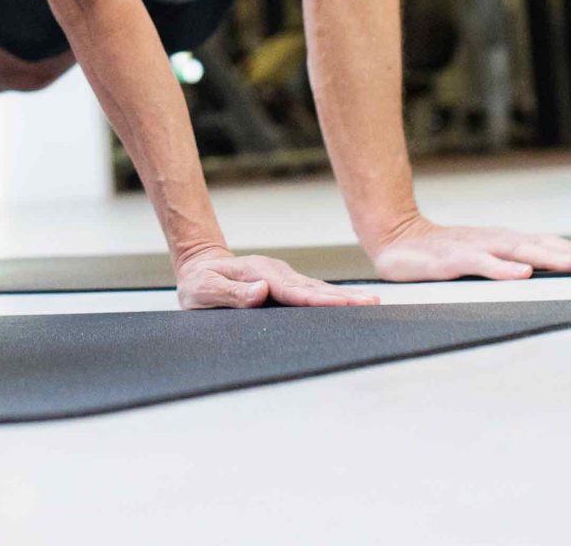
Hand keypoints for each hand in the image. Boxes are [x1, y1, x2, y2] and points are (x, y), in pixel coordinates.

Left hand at [173, 248, 378, 308]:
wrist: (199, 266)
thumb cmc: (199, 283)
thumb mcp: (203, 290)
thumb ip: (230, 293)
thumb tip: (260, 292)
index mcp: (258, 272)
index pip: (291, 290)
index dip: (316, 299)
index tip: (341, 304)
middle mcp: (275, 271)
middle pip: (312, 288)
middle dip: (342, 297)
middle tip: (371, 304)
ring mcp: (282, 275)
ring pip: (317, 288)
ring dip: (344, 296)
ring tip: (372, 302)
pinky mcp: (286, 282)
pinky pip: (312, 290)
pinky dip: (333, 297)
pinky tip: (351, 303)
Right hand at [364, 215, 570, 281]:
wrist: (393, 239)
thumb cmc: (439, 253)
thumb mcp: (478, 258)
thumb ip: (505, 264)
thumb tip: (541, 275)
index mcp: (500, 242)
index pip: (543, 243)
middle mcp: (491, 240)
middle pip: (536, 245)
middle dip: (568, 254)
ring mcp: (471, 248)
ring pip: (515, 251)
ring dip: (546, 258)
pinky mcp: (449, 260)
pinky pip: (480, 264)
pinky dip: (502, 269)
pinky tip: (521, 274)